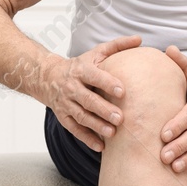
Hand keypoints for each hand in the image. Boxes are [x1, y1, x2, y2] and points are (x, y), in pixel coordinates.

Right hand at [36, 35, 142, 150]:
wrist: (47, 77)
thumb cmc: (79, 66)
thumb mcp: (95, 53)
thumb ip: (117, 46)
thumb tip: (139, 39)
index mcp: (81, 70)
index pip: (94, 76)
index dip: (107, 83)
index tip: (122, 91)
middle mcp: (71, 87)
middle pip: (87, 100)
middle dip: (103, 109)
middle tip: (121, 118)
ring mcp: (66, 103)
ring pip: (80, 116)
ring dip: (96, 126)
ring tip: (112, 133)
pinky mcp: (63, 117)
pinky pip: (74, 129)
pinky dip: (86, 138)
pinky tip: (101, 146)